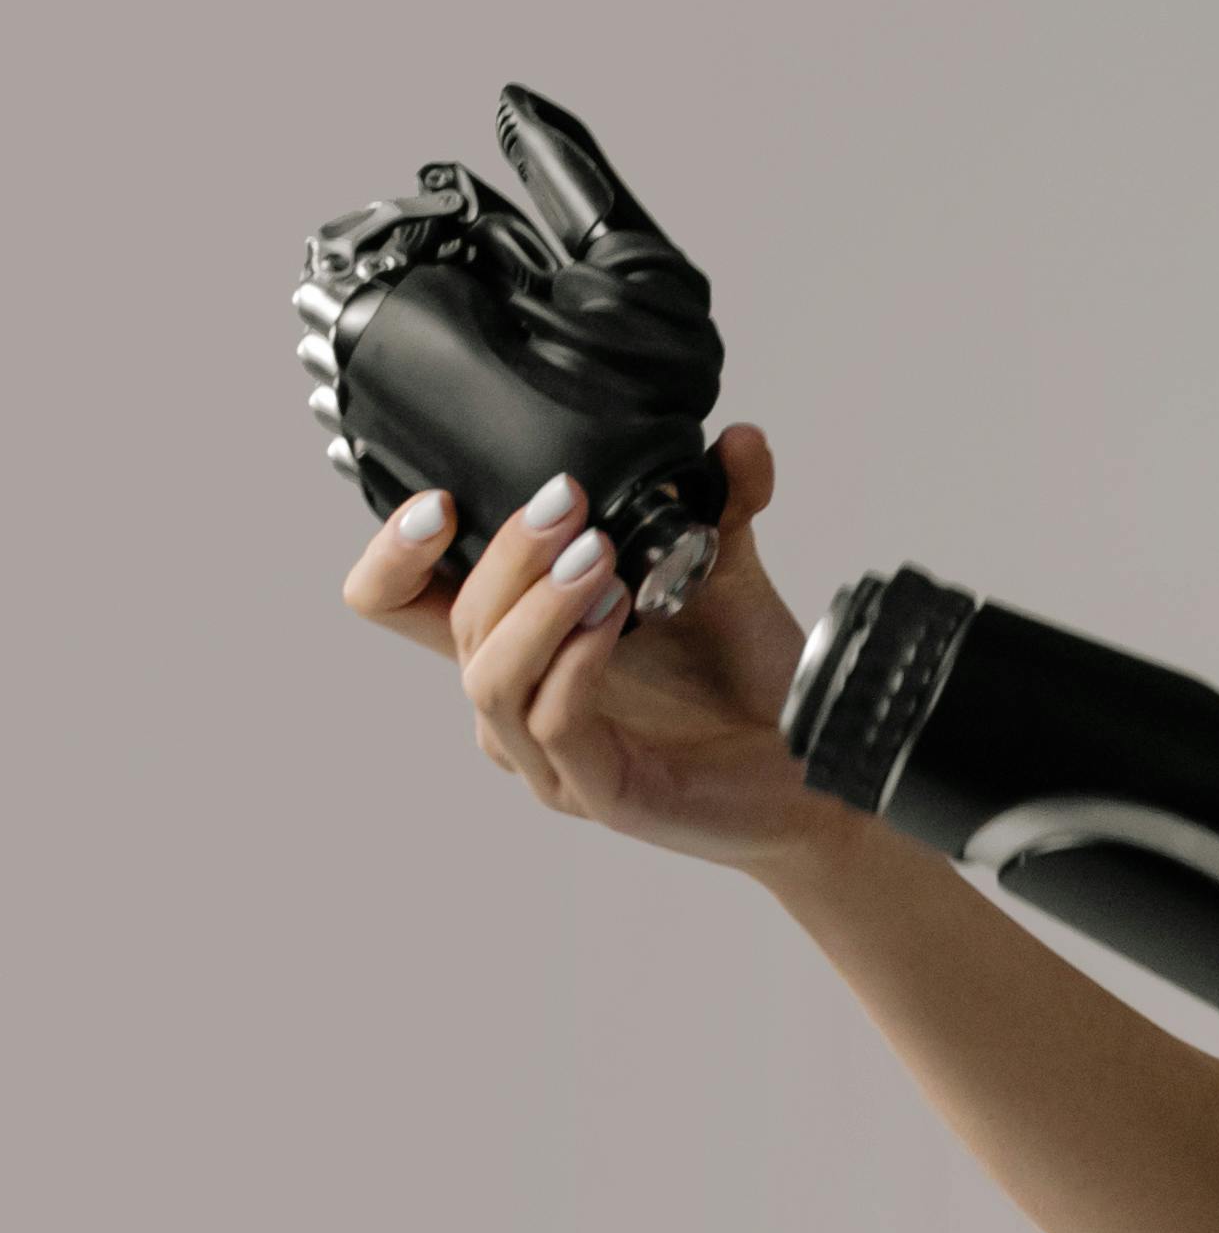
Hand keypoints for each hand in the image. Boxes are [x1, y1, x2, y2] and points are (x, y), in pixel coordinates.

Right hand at [340, 421, 859, 873]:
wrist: (811, 759)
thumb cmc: (747, 677)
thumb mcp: (723, 574)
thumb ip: (720, 504)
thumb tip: (741, 439)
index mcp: (523, 640)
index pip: (402, 603)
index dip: (393, 554)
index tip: (438, 500)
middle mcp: (519, 699)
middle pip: (450, 623)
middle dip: (504, 553)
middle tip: (563, 500)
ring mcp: (551, 757)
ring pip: (491, 677)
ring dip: (538, 606)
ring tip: (598, 555)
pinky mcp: (599, 793)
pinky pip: (553, 724)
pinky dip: (577, 662)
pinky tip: (616, 616)